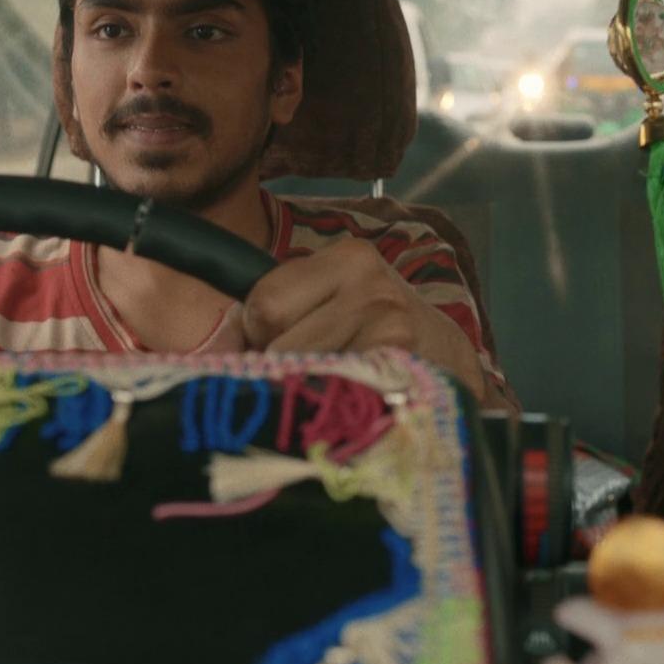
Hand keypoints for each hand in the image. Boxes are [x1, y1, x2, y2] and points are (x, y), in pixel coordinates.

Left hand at [241, 239, 486, 397]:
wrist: (450, 362)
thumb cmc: (375, 334)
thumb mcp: (330, 305)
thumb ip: (274, 316)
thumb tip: (214, 350)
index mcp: (346, 256)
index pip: (263, 303)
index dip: (257, 338)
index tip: (278, 351)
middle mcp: (369, 280)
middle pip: (278, 338)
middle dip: (276, 368)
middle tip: (305, 376)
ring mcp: (389, 321)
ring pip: (302, 370)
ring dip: (304, 390)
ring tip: (329, 388)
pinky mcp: (401, 363)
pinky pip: (334, 393)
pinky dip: (332, 407)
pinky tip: (349, 402)